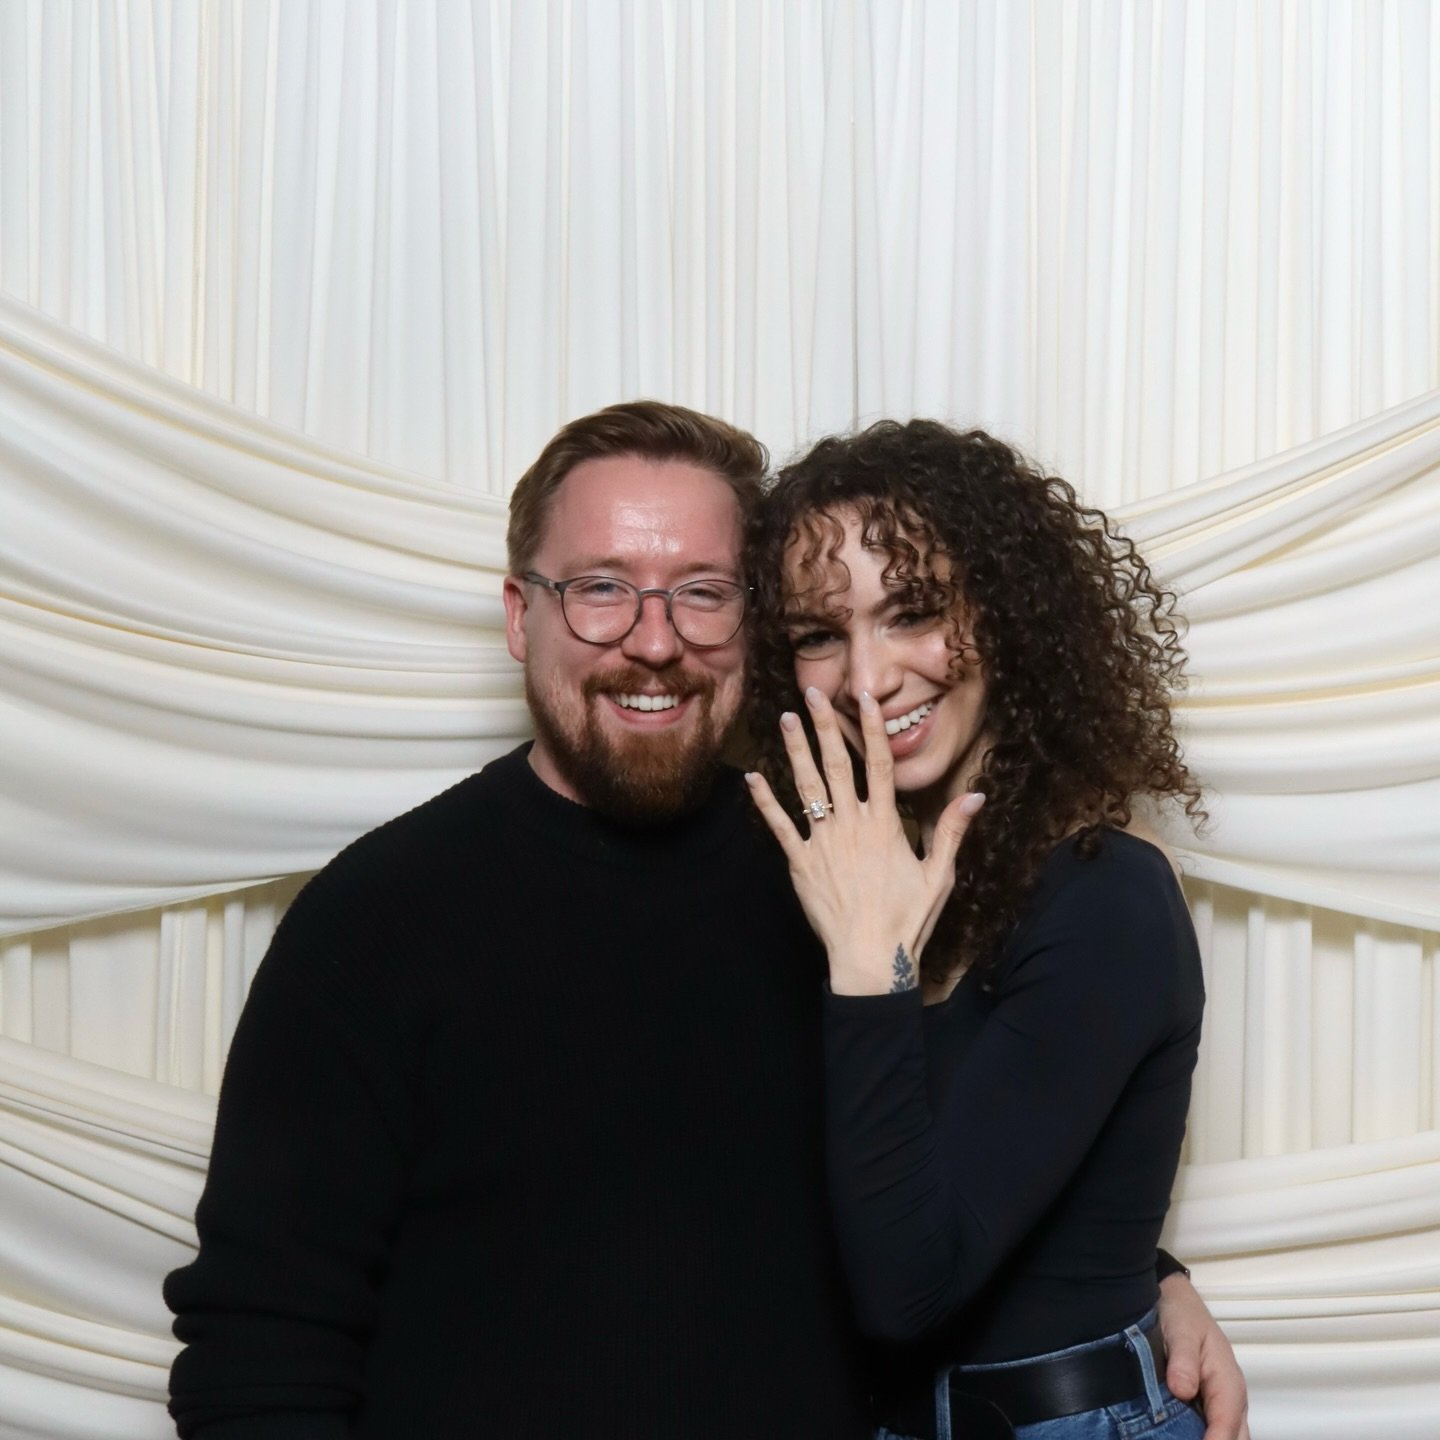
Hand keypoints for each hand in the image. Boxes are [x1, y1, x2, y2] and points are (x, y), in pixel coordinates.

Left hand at [745, 687, 981, 993]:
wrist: (870, 958)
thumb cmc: (908, 919)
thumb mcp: (939, 875)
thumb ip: (952, 831)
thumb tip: (977, 795)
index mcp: (885, 824)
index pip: (878, 764)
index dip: (871, 728)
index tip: (864, 697)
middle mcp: (851, 825)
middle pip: (836, 765)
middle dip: (824, 726)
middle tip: (811, 693)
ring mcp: (822, 842)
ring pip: (806, 787)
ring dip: (795, 751)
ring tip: (785, 719)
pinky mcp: (800, 862)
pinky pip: (779, 826)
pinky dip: (765, 801)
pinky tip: (754, 777)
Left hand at [1157, 1273, 1249, 1439]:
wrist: (1177, 1302)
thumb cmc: (1183, 1314)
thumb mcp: (1181, 1331)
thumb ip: (1183, 1360)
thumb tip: (1182, 1389)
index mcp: (1228, 1382)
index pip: (1226, 1424)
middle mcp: (1230, 1398)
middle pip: (1234, 1437)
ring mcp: (1221, 1404)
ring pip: (1228, 1435)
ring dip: (1210, 1438)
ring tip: (1176, 1436)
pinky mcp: (1208, 1406)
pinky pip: (1213, 1429)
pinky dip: (1202, 1435)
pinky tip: (1178, 1433)